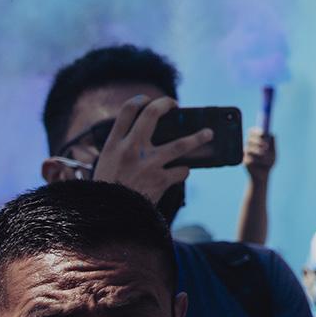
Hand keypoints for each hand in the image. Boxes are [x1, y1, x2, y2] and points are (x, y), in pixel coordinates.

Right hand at [89, 95, 211, 206]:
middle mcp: (130, 149)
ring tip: (209, 133)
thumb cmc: (108, 190)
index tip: (148, 99)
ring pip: (179, 144)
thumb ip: (122, 149)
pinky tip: (183, 172)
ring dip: (197, 137)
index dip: (140, 100)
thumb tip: (147, 136)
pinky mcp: (160, 180)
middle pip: (151, 114)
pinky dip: (184, 171)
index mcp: (113, 144)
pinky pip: (181, 170)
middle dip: (166, 104)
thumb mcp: (106, 164)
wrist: (110, 217)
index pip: (127, 111)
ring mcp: (147, 164)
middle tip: (175, 104)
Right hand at [243, 127, 275, 178]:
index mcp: (255, 141)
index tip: (263, 133)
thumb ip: (272, 143)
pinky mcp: (244, 161)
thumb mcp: (273, 152)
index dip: (256, 131)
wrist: (263, 175)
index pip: (252, 131)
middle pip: (250, 138)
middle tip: (266, 147)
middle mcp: (249, 146)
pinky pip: (250, 158)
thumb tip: (272, 134)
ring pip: (250, 149)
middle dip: (259, 142)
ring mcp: (245, 153)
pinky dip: (258, 161)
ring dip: (261, 154)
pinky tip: (261, 164)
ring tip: (266, 160)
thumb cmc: (268, 162)